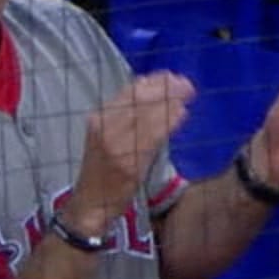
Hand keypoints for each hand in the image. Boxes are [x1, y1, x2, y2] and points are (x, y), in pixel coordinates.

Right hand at [74, 71, 193, 227]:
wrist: (91, 202)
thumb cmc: (102, 169)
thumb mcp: (106, 136)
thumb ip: (125, 117)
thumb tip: (154, 94)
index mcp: (98, 119)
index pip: (128, 92)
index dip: (153, 81)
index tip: (171, 76)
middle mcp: (105, 129)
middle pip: (139, 100)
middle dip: (165, 89)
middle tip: (186, 85)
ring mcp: (117, 146)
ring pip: (147, 116)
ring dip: (171, 102)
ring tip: (187, 95)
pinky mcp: (130, 163)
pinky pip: (153, 137)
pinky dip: (169, 122)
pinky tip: (182, 114)